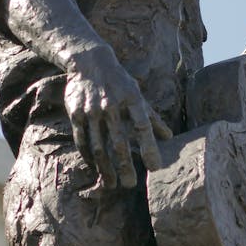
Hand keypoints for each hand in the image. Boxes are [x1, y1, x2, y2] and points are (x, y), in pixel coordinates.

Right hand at [64, 45, 171, 188]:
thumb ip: (153, 117)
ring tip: (112, 184)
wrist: (88, 61)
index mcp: (131, 99)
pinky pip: (82, 140)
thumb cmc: (119, 81)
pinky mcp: (76, 113)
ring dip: (105, 167)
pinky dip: (89, 157)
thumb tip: (169, 137)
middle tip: (130, 184)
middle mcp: (111, 105)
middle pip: (119, 142)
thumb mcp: (137, 94)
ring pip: (98, 146)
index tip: (155, 167)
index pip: (143, 126)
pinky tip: (95, 167)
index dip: (149, 147)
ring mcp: (92, 110)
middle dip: (125, 166)